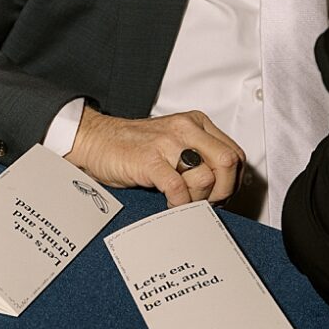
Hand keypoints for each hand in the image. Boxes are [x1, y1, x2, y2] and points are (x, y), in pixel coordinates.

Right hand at [69, 106, 242, 208]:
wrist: (95, 140)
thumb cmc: (130, 146)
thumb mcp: (172, 143)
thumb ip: (197, 155)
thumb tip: (218, 185)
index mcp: (196, 123)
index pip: (233, 153)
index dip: (232, 180)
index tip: (221, 195)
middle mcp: (186, 129)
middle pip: (227, 163)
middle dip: (222, 191)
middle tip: (208, 203)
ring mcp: (168, 143)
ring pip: (205, 177)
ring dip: (198, 200)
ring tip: (185, 203)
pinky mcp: (150, 160)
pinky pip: (178, 188)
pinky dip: (179, 204)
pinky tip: (171, 205)